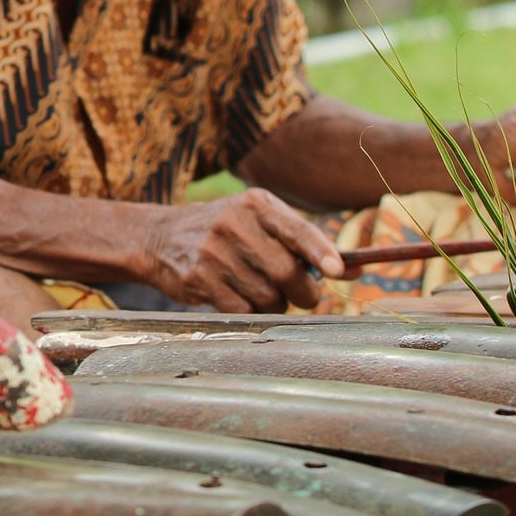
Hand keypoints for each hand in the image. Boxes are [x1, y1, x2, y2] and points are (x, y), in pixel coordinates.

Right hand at [142, 189, 347, 312]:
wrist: (160, 236)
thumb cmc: (227, 230)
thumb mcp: (261, 221)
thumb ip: (306, 243)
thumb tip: (356, 270)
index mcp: (255, 204)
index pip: (297, 230)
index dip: (321, 253)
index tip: (338, 271)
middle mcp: (233, 224)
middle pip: (287, 272)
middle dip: (305, 292)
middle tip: (304, 295)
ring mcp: (212, 252)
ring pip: (268, 296)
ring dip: (277, 303)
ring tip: (264, 291)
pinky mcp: (198, 279)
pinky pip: (243, 309)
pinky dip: (251, 310)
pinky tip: (241, 297)